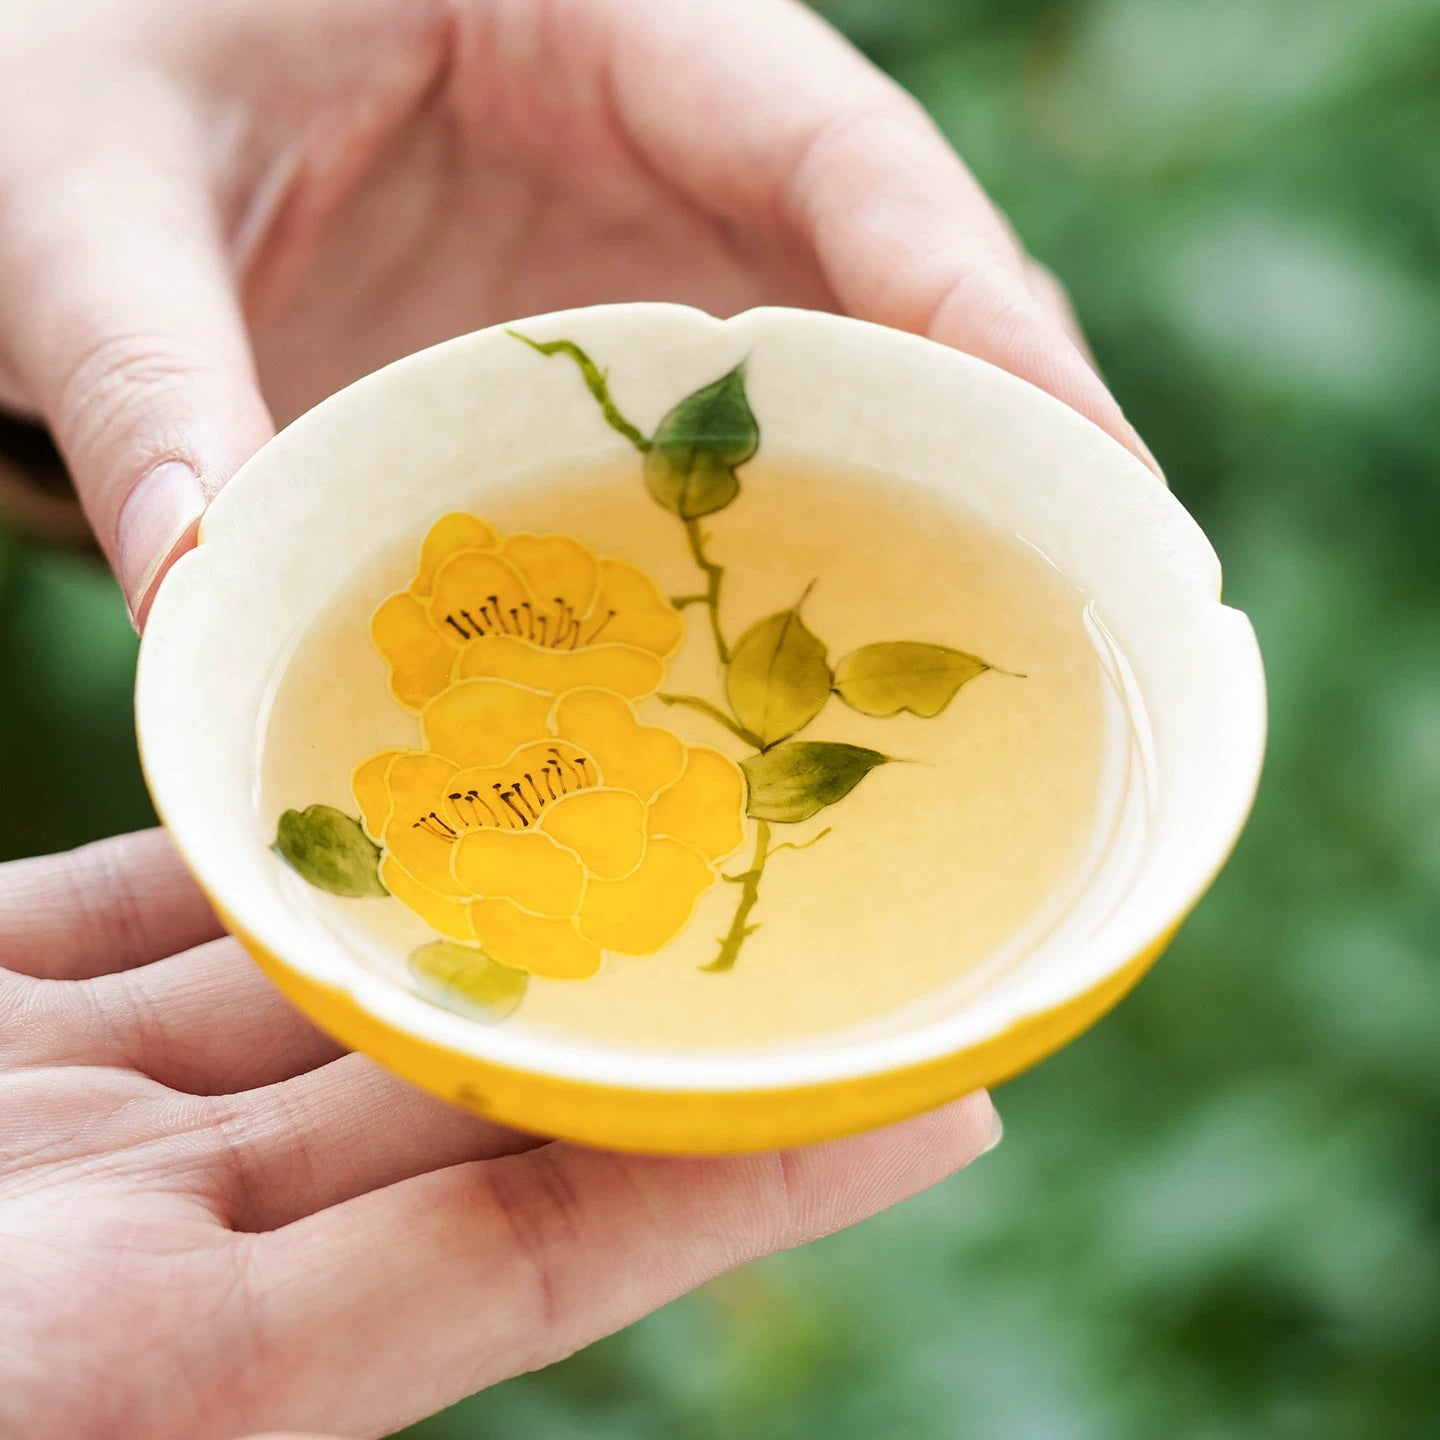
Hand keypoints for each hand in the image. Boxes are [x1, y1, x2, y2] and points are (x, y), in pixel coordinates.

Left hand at [0, 0, 1154, 626]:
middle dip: (1018, 434)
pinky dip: (800, 549)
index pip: (841, 155)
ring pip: (845, 378)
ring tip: (1025, 660)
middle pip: (896, 284)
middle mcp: (660, 141)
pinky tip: (826, 666)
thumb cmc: (83, 68)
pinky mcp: (607, 361)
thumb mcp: (81, 186)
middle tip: (1118, 599)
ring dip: (936, 511)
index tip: (1091, 462)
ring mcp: (646, 259)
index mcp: (593, 18)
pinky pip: (741, 454)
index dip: (982, 312)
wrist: (77, 99)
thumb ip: (144, 371)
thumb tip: (199, 594)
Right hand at [0, 830, 999, 1437]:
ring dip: (459, 898)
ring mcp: (53, 1110)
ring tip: (621, 787)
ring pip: (312, 982)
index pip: (530, 1254)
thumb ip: (177, 1377)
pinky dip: (257, 845)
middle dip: (628, 1001)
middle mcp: (137, 1236)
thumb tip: (503, 1253)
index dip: (738, 1178)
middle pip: (445, 1094)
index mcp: (160, 1378)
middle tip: (804, 894)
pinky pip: (147, 907)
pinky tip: (371, 777)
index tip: (941, 1107)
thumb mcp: (49, 1389)